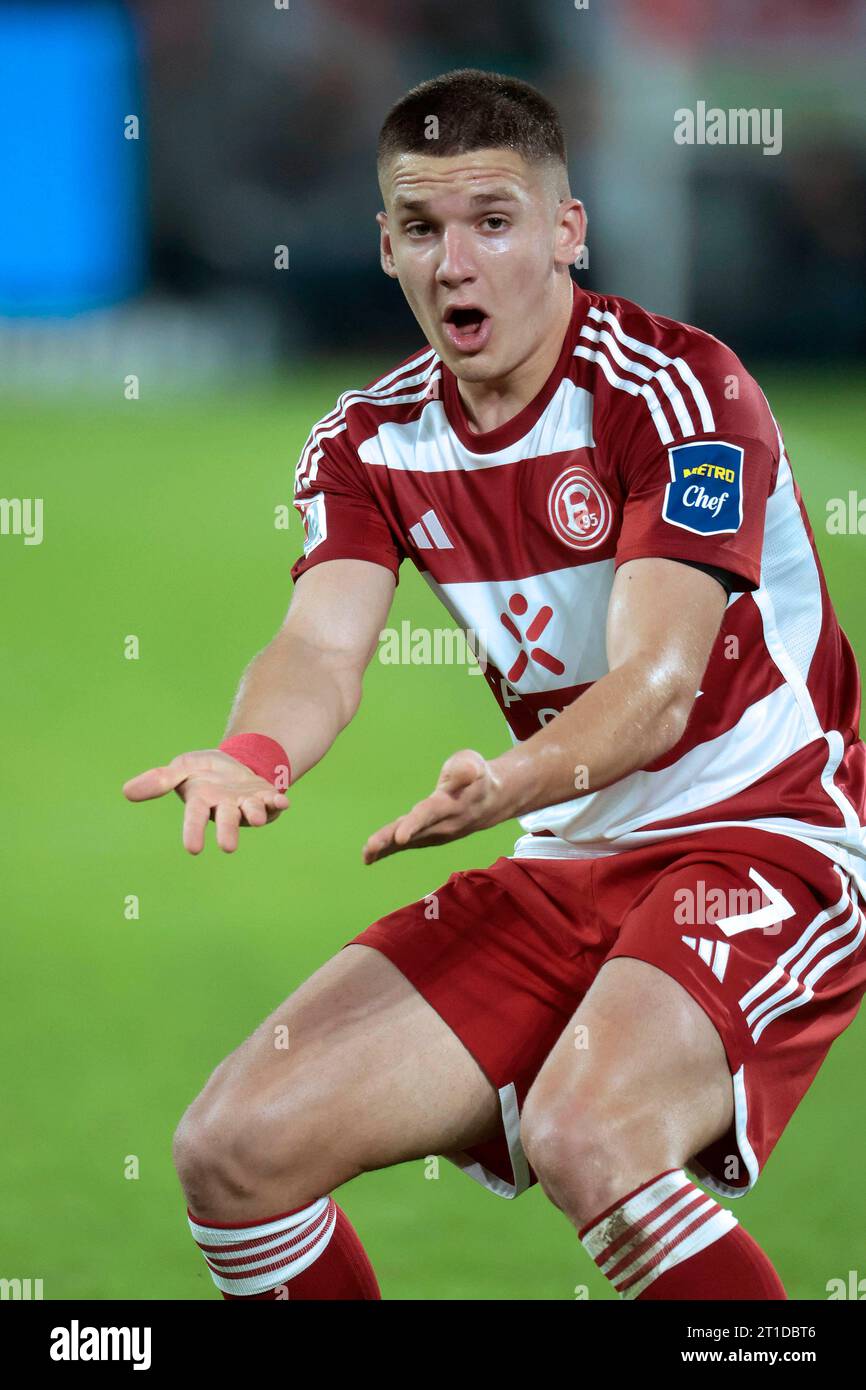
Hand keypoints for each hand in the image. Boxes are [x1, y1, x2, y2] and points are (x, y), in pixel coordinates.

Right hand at [123, 750, 289, 853]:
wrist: (236, 766)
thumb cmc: (204, 772)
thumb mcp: (182, 768)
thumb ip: (159, 780)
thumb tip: (126, 792)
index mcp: (201, 801)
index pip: (194, 818)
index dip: (193, 832)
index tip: (193, 849)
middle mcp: (224, 807)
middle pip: (226, 821)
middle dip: (227, 832)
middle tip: (228, 847)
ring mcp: (246, 805)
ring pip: (251, 812)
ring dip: (254, 814)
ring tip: (255, 818)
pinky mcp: (266, 798)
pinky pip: (273, 802)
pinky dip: (277, 802)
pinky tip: (282, 801)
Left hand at [362, 749, 504, 863]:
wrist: (491, 802)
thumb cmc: (478, 778)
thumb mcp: (474, 765)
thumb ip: (467, 768)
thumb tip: (468, 770)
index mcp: (450, 805)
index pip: (429, 814)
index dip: (414, 824)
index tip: (400, 837)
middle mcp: (441, 825)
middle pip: (412, 833)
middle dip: (390, 840)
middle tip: (369, 848)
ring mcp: (434, 835)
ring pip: (406, 842)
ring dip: (385, 849)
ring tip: (365, 856)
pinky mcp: (427, 838)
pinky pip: (404, 845)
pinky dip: (387, 851)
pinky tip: (368, 857)